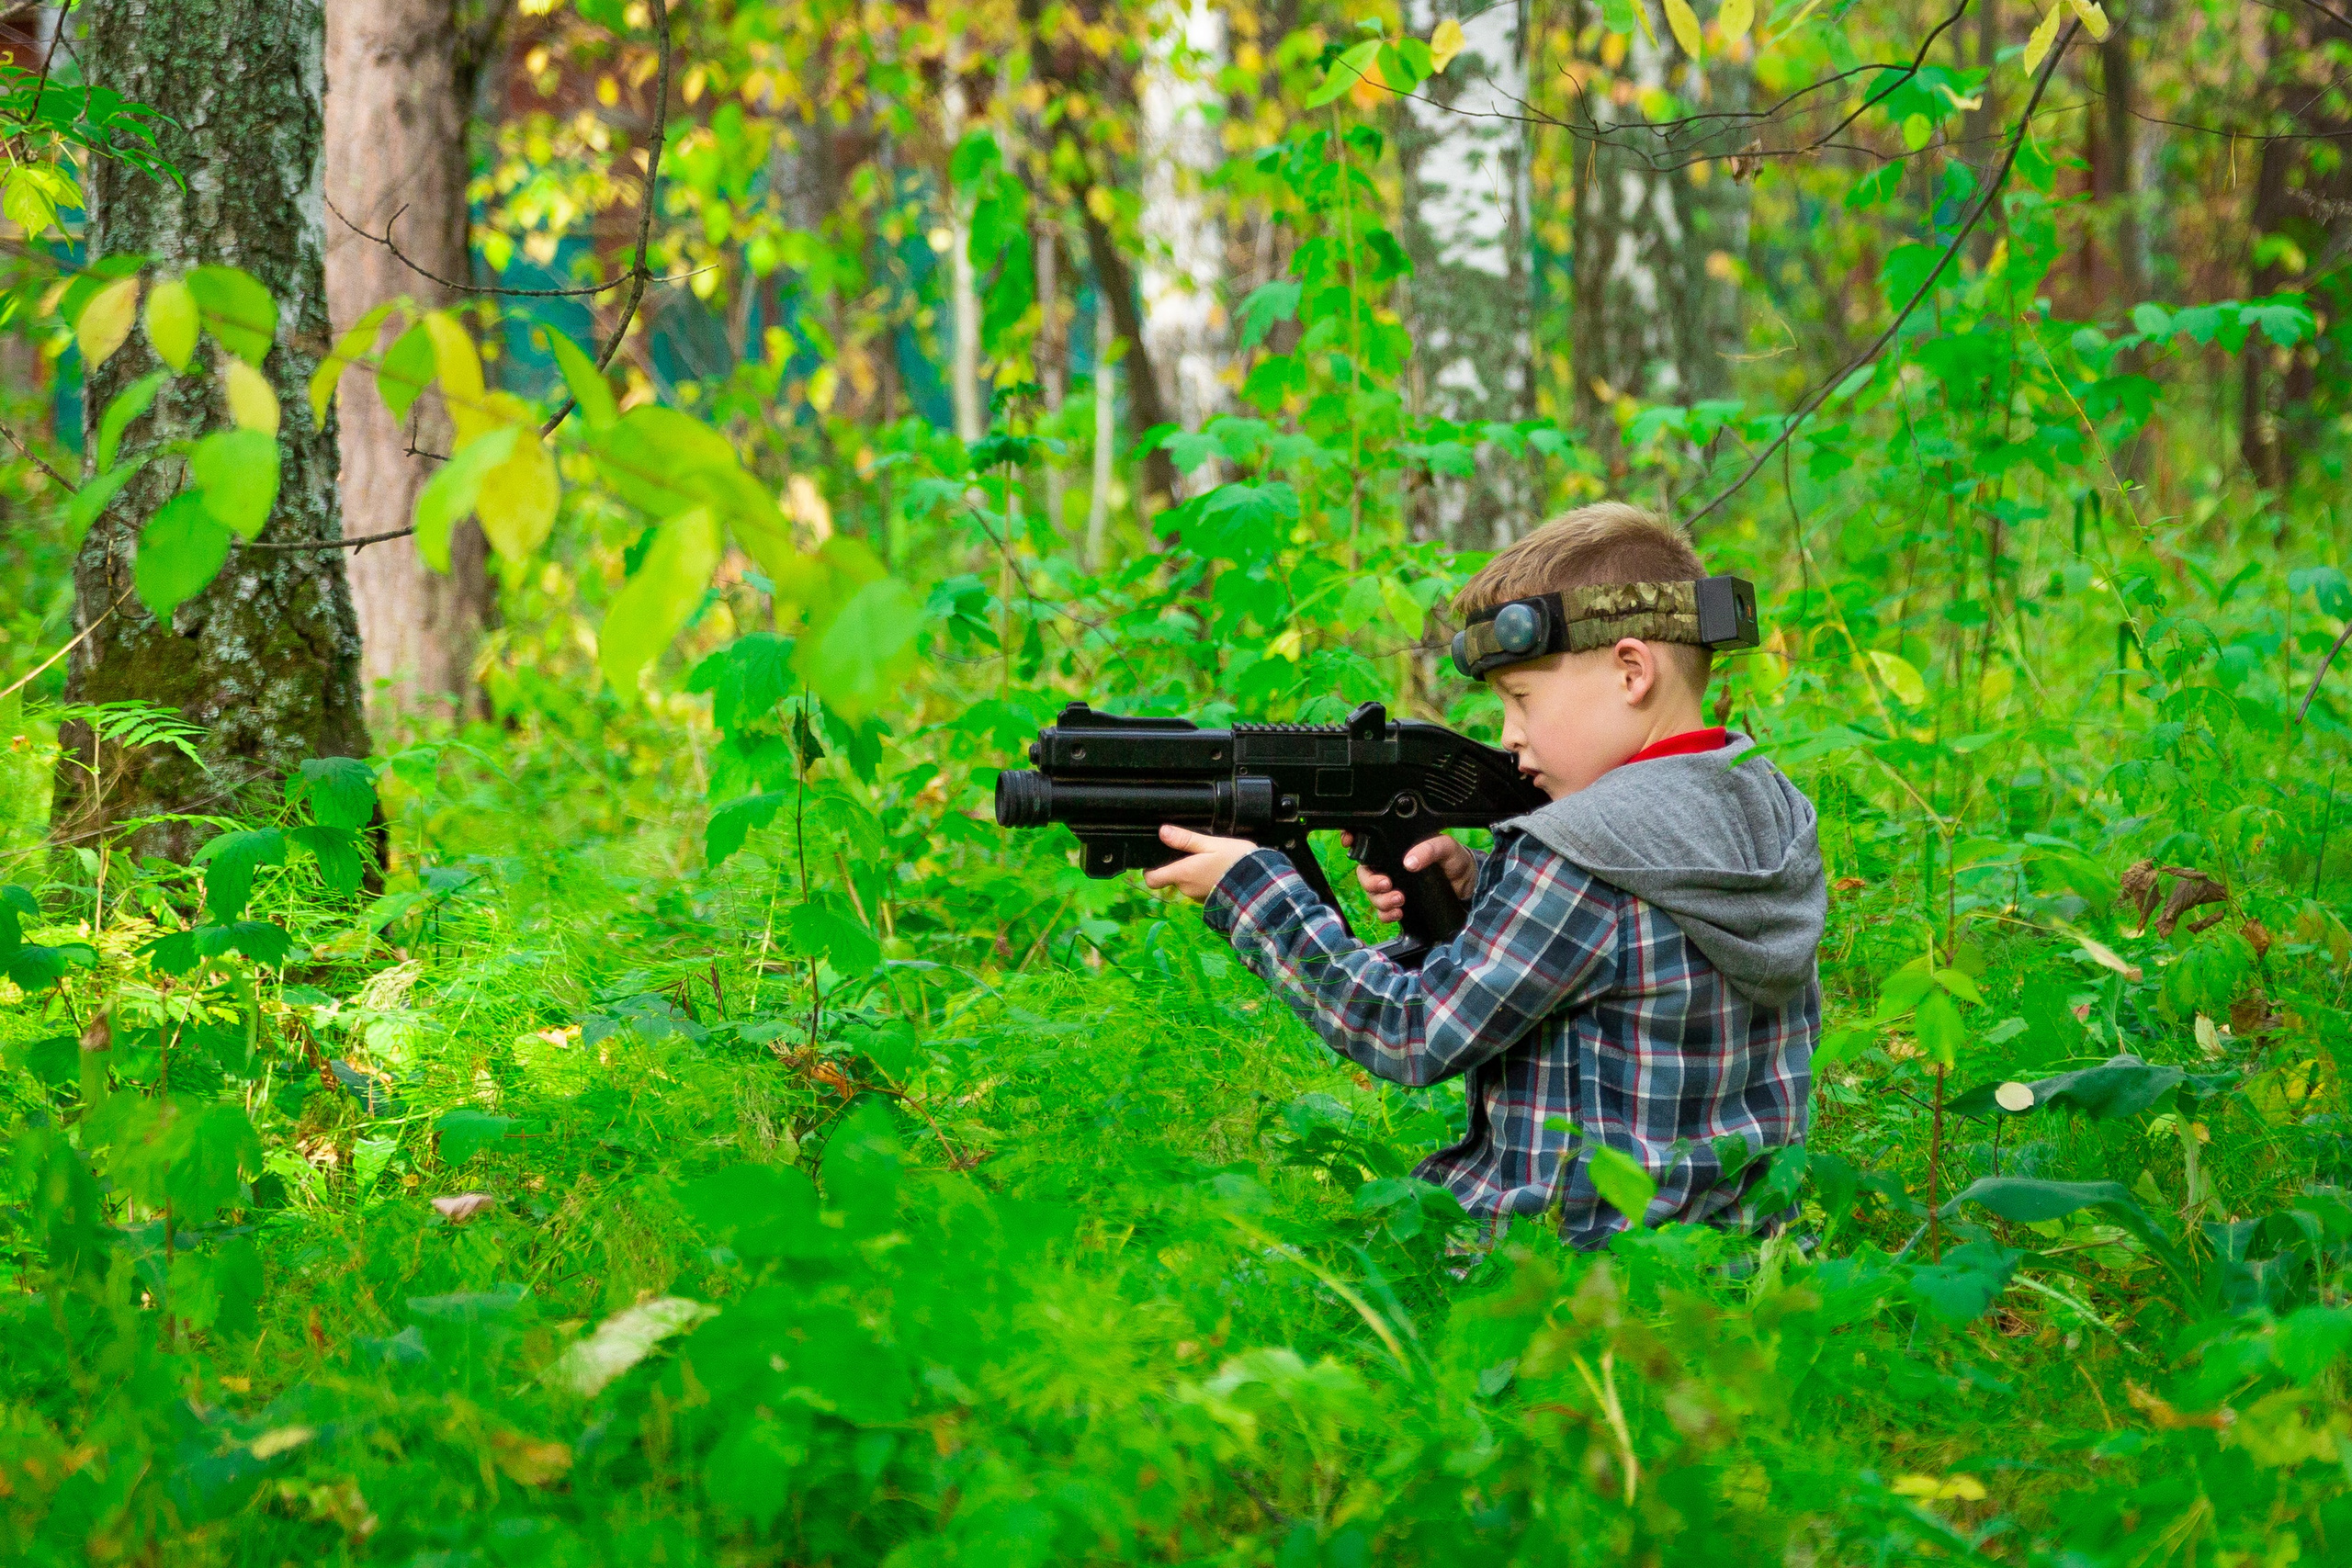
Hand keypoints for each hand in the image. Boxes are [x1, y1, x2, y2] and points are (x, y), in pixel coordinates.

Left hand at [1141, 824, 1259, 902]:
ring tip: (1209, 858)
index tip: (1157, 858)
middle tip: (1192, 851)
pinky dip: (1204, 879)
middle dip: (1178, 866)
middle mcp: (1187, 888)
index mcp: (1183, 873)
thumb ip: (1186, 839)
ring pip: (1186, 882)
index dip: (1150, 869)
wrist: (1261, 885)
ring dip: (1193, 872)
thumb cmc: (1236, 862)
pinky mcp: (1210, 900)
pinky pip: (1200, 888)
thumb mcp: (1211, 844)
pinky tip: (1217, 869)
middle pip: (1171, 877)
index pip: (1152, 879)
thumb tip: (1162, 831)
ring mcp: (1198, 897)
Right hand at [1347, 832, 1476, 924]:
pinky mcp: (1399, 905)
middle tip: (1387, 885)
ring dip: (1380, 900)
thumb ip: (1430, 848)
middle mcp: (1392, 866)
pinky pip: (1382, 912)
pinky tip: (1399, 913)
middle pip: (1364, 873)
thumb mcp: (1447, 848)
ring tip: (1399, 901)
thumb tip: (1409, 861)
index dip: (1353, 841)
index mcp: (1399, 847)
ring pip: (1371, 894)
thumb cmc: (1457, 862)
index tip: (1349, 842)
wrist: (1469, 889)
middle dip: (1370, 882)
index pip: (1370, 842)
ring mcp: (1394, 886)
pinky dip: (1386, 915)